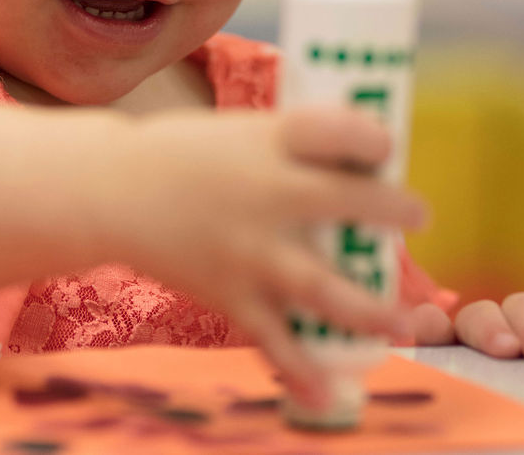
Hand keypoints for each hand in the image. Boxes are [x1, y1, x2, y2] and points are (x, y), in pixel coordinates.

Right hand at [110, 105, 426, 406]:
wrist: (106, 191)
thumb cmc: (182, 156)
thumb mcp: (239, 132)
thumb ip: (295, 148)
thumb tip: (366, 165)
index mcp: (266, 141)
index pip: (338, 130)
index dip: (374, 138)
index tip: (386, 147)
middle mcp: (262, 194)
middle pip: (346, 201)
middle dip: (393, 209)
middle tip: (417, 215)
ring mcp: (247, 250)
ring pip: (322, 287)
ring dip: (370, 309)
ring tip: (402, 323)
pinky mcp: (229, 294)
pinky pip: (272, 340)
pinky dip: (300, 372)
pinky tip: (330, 393)